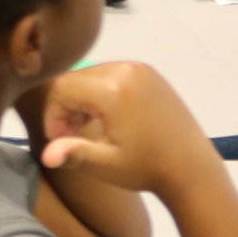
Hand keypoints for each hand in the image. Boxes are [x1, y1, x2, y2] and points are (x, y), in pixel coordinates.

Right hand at [34, 61, 216, 196]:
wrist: (191, 167)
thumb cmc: (147, 168)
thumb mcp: (107, 166)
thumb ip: (74, 154)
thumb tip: (45, 156)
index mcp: (113, 89)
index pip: (62, 89)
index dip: (53, 115)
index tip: (60, 141)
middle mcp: (125, 68)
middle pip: (76, 79)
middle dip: (66, 107)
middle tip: (72, 137)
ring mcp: (140, 68)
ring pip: (92, 75)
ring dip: (82, 100)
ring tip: (89, 130)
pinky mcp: (150, 73)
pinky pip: (112, 74)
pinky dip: (101, 93)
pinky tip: (109, 119)